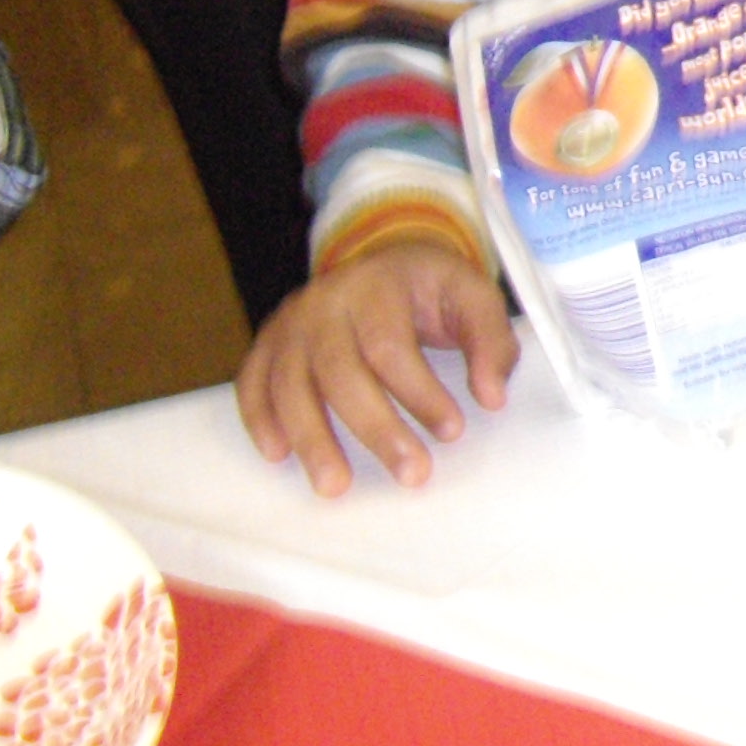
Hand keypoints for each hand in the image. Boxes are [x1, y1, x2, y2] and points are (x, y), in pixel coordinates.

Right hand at [237, 240, 517, 496]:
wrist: (384, 258)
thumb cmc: (430, 288)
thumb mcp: (473, 296)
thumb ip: (491, 342)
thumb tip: (492, 396)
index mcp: (378, 284)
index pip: (392, 346)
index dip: (420, 393)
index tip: (451, 431)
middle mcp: (325, 300)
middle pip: (340, 372)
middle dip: (375, 429)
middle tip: (411, 475)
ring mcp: (291, 322)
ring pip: (290, 383)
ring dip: (312, 439)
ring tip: (335, 487)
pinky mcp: (268, 342)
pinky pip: (253, 382)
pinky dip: (259, 419)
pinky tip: (278, 454)